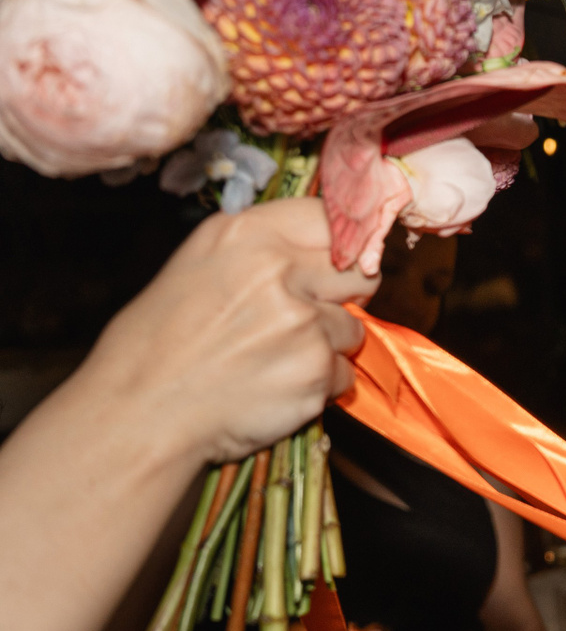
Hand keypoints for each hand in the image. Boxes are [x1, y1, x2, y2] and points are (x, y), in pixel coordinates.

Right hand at [77, 198, 378, 465]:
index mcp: (245, 233)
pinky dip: (319, 386)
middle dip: (348, 294)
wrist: (140, 412)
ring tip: (277, 358)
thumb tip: (314, 252)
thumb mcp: (196, 266)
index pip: (330, 219)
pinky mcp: (315, 369)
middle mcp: (278, 270)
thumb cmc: (156, 345)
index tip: (338, 262)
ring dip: (327, 347)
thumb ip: (260, 251)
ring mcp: (302, 321)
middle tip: (312, 314)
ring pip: (352, 329)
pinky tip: (276, 386)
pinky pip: (343, 374)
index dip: (343, 245)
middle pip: (360, 271)